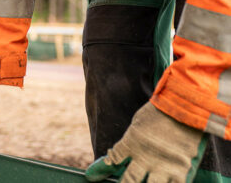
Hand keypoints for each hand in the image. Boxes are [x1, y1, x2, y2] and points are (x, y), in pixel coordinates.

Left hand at [85, 102, 206, 181]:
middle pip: (129, 181)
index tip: (102, 170)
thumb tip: (128, 146)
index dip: (107, 165)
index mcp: (130, 144)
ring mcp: (162, 167)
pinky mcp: (181, 170)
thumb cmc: (159, 111)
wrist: (182, 108)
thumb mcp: (138, 122)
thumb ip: (133, 138)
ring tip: (147, 182)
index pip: (114, 159)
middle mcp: (144, 158)